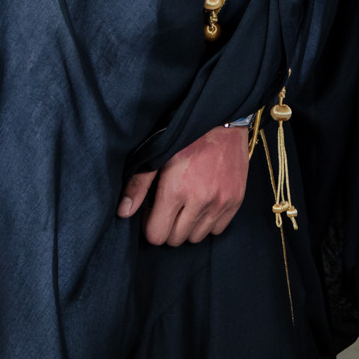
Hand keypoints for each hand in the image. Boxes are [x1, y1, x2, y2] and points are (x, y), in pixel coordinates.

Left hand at [116, 125, 249, 244]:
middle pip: (176, 240)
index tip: (152, 213)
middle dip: (168, 227)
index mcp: (176, 190)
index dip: (151, 226)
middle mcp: (200, 201)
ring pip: (197, 238)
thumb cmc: (186, 136)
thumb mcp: (157, 156)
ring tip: (186, 205)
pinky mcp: (236, 201)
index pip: (157, 235)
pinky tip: (203, 205)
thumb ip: (138, 185)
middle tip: (168, 208)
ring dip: (188, 226)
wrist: (222, 119)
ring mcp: (220, 202)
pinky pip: (218, 230)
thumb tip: (123, 212)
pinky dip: (208, 222)